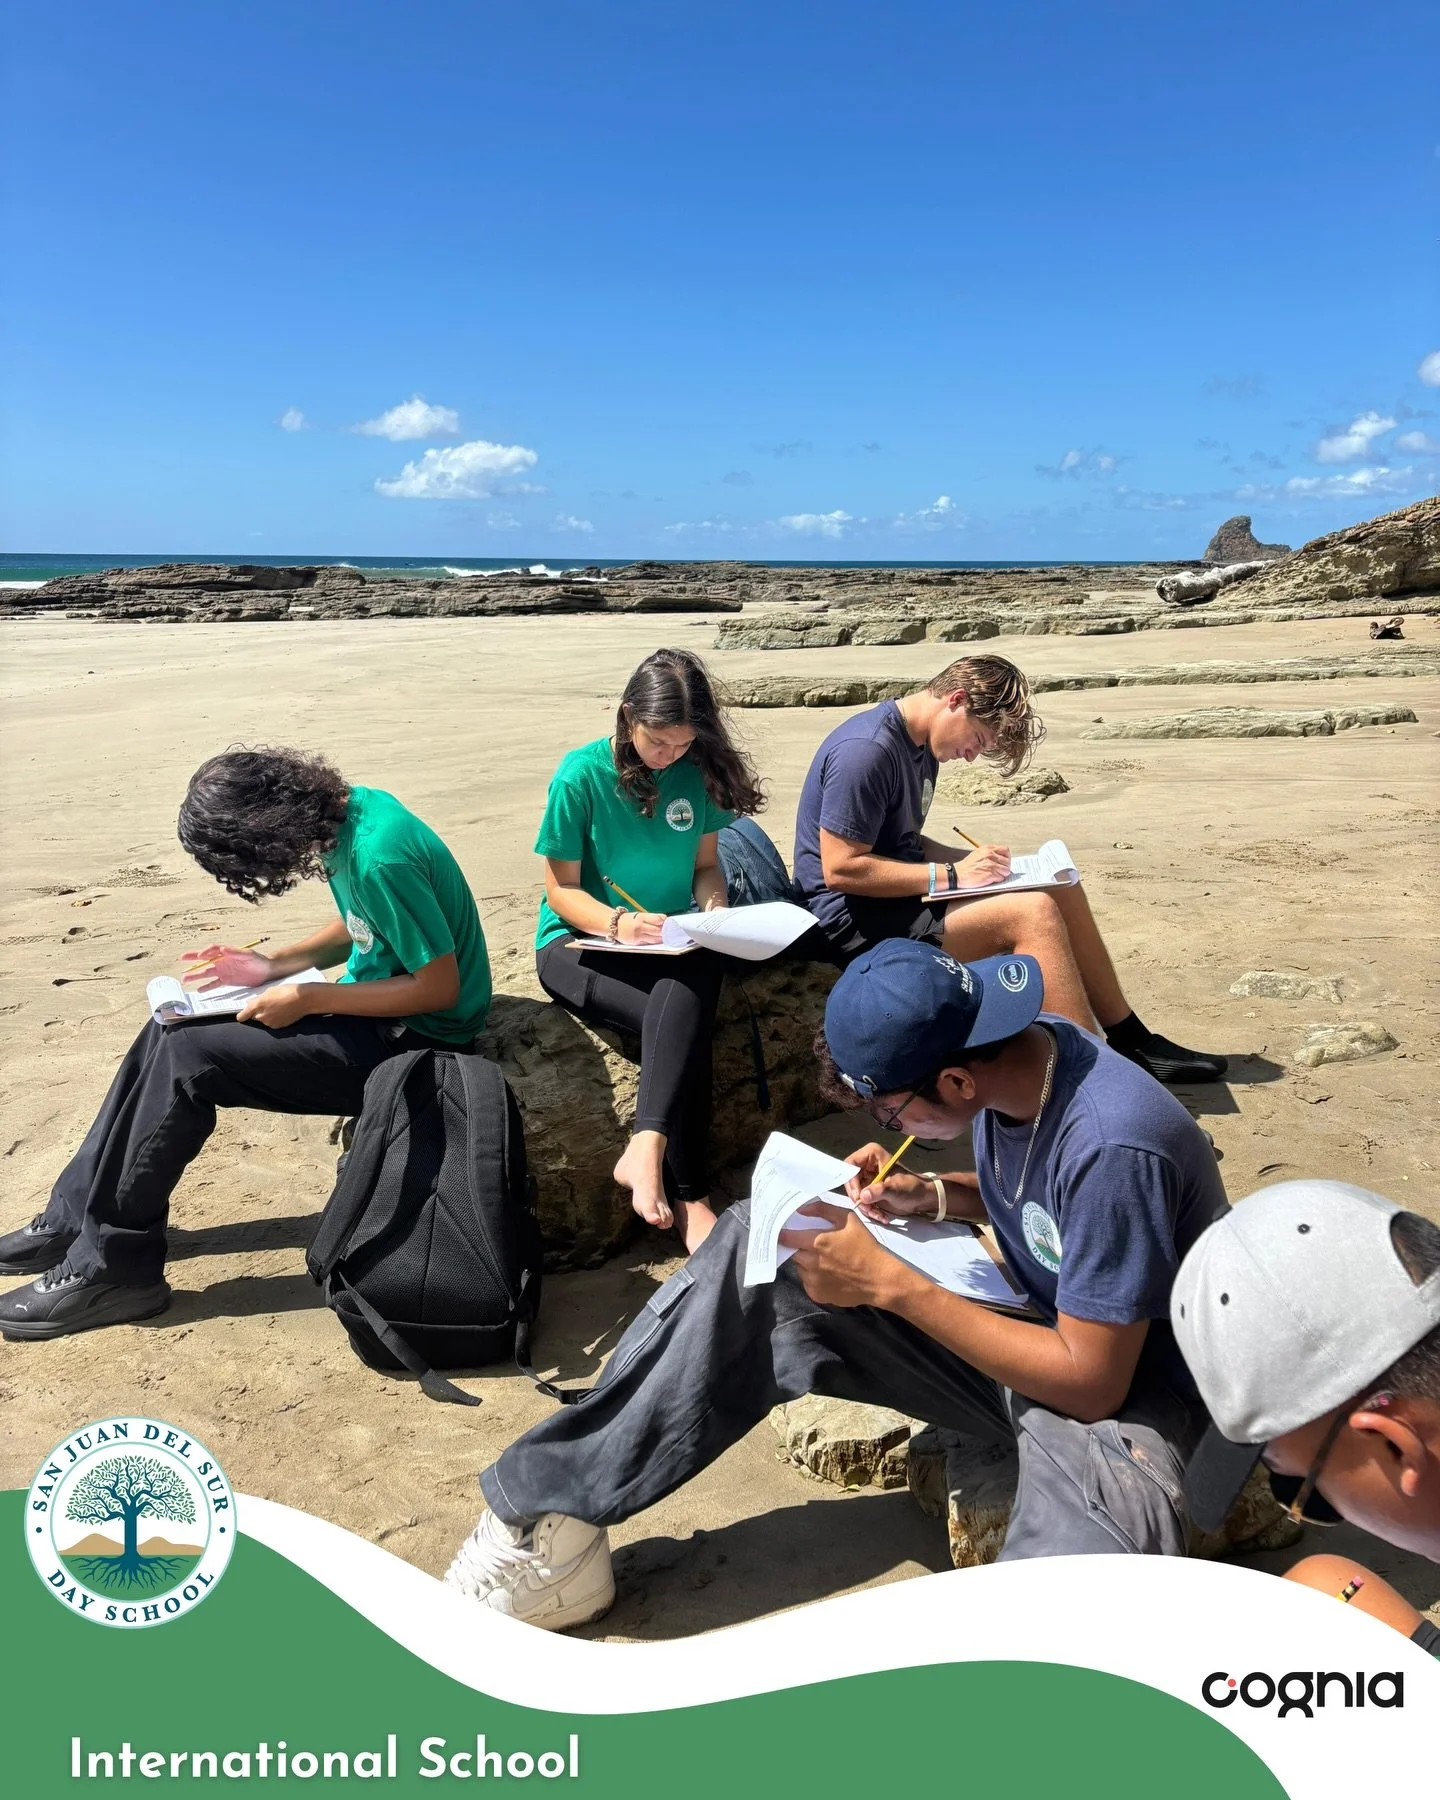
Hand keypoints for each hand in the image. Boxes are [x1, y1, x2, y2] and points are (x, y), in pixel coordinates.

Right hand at [181, 945, 275, 989]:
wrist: (266, 971)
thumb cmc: (258, 960)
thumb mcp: (249, 954)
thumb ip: (236, 952)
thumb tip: (222, 949)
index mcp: (226, 952)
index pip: (212, 950)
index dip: (205, 952)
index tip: (200, 956)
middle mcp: (222, 961)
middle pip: (204, 959)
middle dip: (192, 959)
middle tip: (181, 959)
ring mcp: (223, 971)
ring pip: (206, 973)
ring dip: (195, 976)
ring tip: (185, 979)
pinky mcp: (226, 980)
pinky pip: (214, 984)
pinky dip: (206, 987)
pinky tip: (199, 990)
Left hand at [236, 984, 312, 1028]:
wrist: (304, 999)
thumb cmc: (286, 991)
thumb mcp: (270, 990)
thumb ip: (258, 998)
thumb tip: (250, 1003)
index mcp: (257, 1006)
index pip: (242, 1016)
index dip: (242, 1014)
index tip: (244, 1012)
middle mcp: (261, 1017)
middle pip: (254, 1017)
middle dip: (257, 1012)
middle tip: (267, 1004)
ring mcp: (270, 1023)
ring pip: (264, 1020)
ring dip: (267, 1015)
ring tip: (277, 1007)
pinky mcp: (279, 1026)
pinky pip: (273, 1023)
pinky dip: (275, 1019)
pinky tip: (283, 1011)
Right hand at [618, 911, 667, 944]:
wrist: (614, 926)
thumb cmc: (628, 919)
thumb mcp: (638, 915)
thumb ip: (651, 918)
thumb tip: (665, 921)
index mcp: (641, 917)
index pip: (657, 919)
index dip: (665, 921)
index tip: (668, 921)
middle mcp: (640, 926)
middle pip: (658, 930)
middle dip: (665, 931)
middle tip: (670, 930)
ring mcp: (638, 935)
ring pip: (655, 939)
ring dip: (662, 937)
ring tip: (666, 936)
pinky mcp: (637, 943)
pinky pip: (649, 943)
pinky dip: (654, 941)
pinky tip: (658, 939)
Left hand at [777, 1201, 910, 1309]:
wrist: (879, 1279)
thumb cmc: (865, 1246)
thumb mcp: (848, 1219)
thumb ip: (822, 1209)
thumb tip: (800, 1209)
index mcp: (816, 1242)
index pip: (785, 1237)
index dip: (782, 1233)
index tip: (782, 1231)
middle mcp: (811, 1263)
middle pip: (792, 1253)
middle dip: (797, 1248)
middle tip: (811, 1245)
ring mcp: (813, 1281)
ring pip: (800, 1268)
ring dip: (806, 1263)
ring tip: (823, 1260)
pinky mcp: (816, 1295)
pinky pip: (807, 1283)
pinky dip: (813, 1277)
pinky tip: (828, 1274)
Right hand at [843, 1145, 943, 1221]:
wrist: (921, 1198)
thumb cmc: (912, 1188)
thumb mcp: (896, 1189)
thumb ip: (880, 1191)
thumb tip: (863, 1196)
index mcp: (871, 1155)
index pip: (850, 1164)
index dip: (851, 1181)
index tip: (858, 1196)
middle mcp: (866, 1164)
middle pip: (850, 1180)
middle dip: (858, 1198)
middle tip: (868, 1209)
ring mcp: (866, 1178)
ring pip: (854, 1193)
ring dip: (865, 1207)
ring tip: (878, 1214)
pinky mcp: (868, 1190)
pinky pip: (861, 1201)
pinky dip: (869, 1210)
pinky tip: (881, 1216)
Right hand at [954, 845, 1010, 888]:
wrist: (957, 874)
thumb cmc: (967, 866)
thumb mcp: (978, 853)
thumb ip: (990, 853)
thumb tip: (1002, 859)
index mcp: (988, 848)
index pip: (1005, 850)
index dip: (1007, 857)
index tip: (1004, 862)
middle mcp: (990, 855)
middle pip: (1007, 861)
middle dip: (1005, 867)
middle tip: (1000, 871)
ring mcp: (991, 864)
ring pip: (1006, 870)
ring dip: (1002, 874)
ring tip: (994, 876)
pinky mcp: (990, 874)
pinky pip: (1001, 878)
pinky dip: (997, 880)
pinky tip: (990, 879)